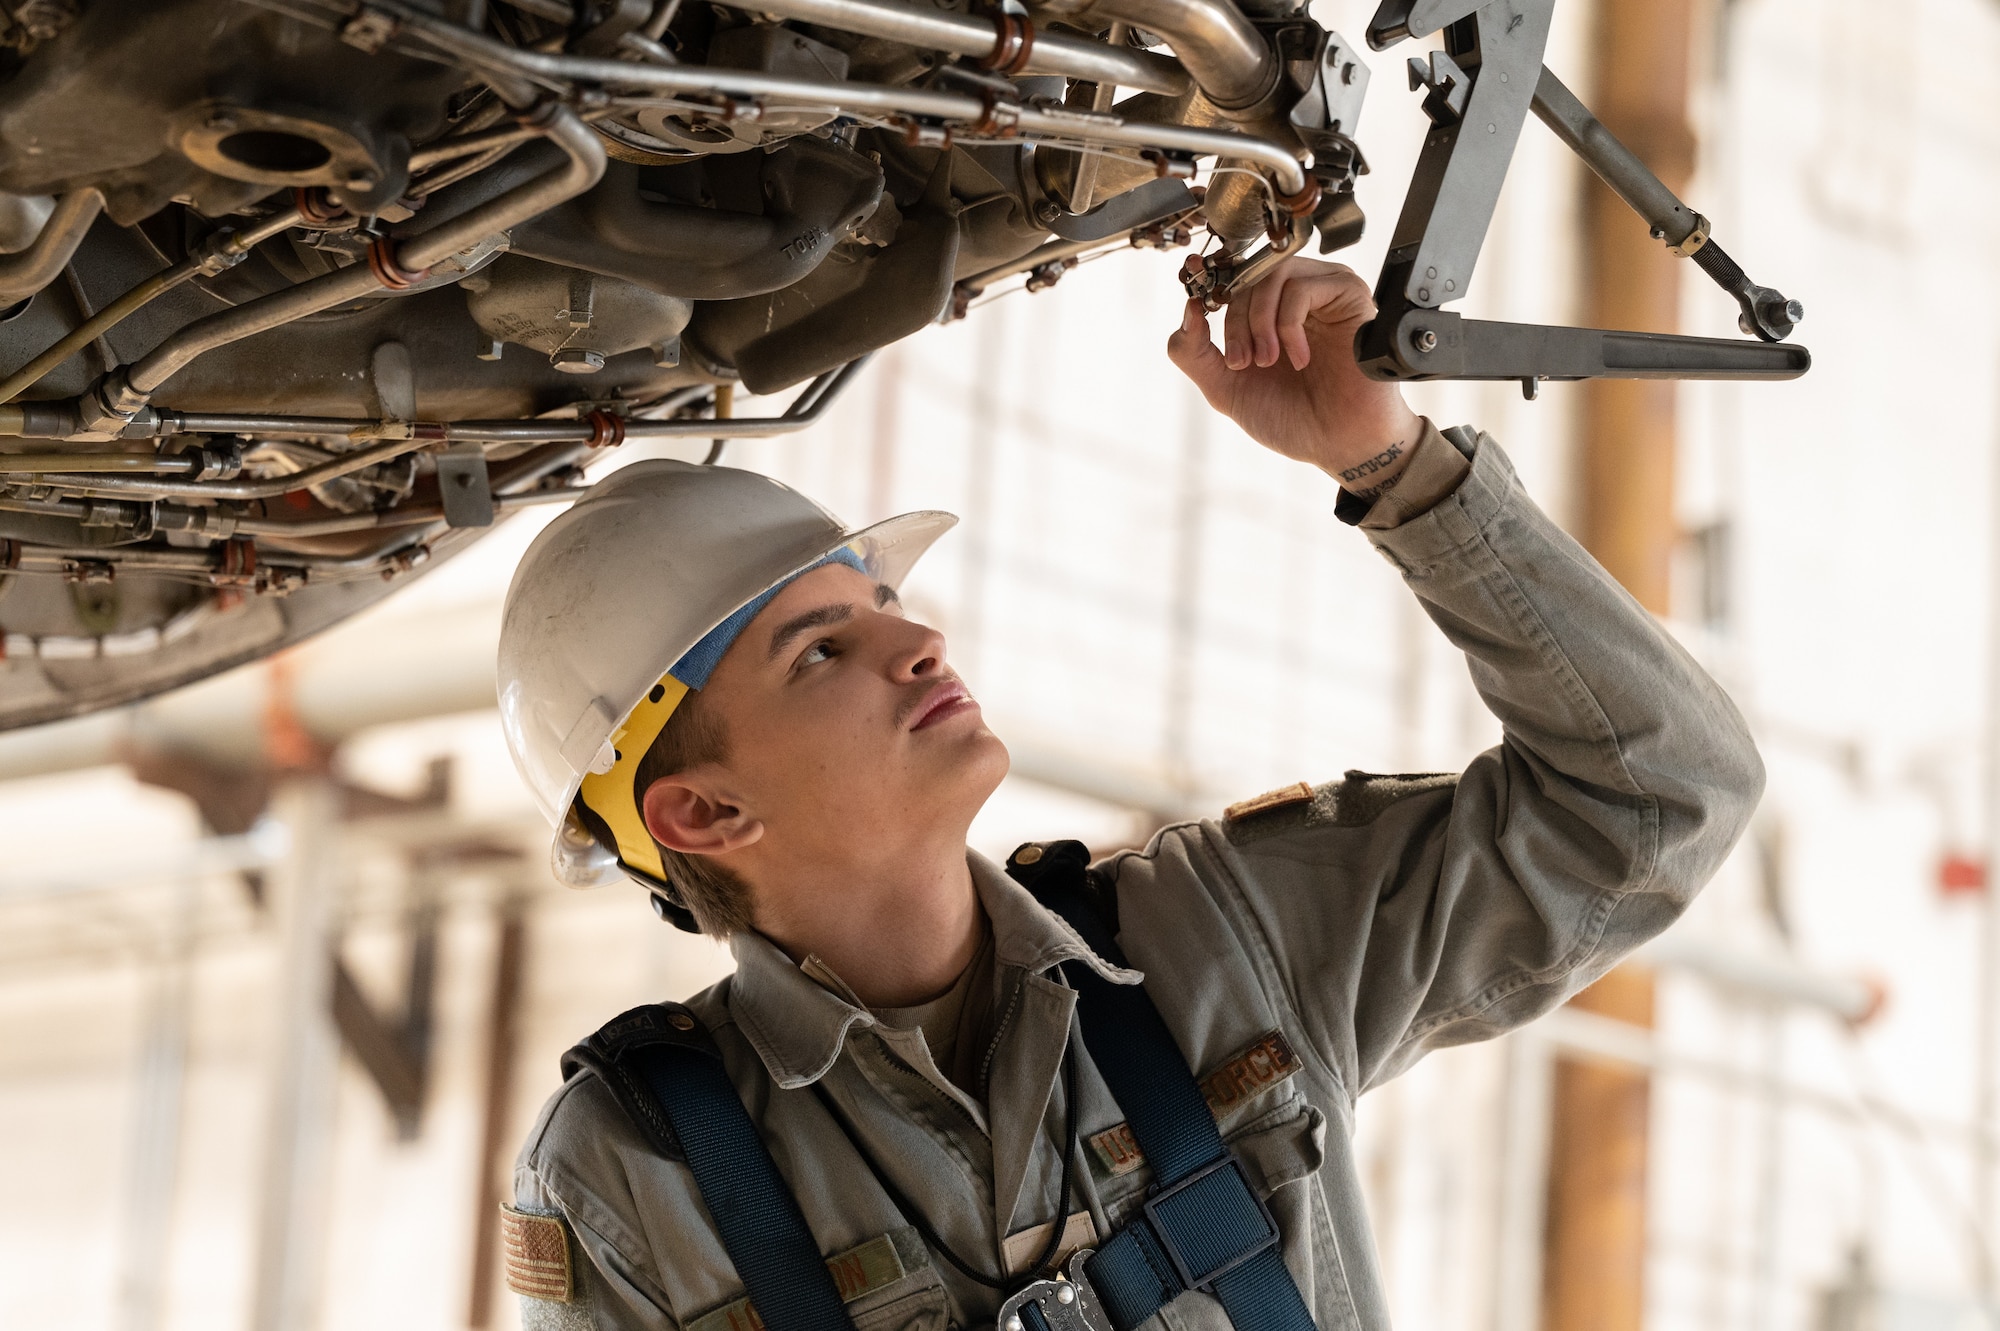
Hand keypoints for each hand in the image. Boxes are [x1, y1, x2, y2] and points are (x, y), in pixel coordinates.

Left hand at [1166, 256, 1422, 489]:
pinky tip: (1298, 358)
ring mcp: (1322, 291)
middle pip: (1247, 278)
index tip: (1196, 302)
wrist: (1339, 444)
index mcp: (1265, 314)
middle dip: (1236, 323)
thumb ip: (1195, 353)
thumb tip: (1187, 310)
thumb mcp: (1226, 389)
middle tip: (1243, 363)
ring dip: (1260, 322)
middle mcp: (1293, 297)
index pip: (1230, 281)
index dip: (1209, 286)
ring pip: (1273, 276)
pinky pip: (1302, 288)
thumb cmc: (1293, 418)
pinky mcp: (1347, 294)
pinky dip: (1288, 325)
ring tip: (1269, 361)